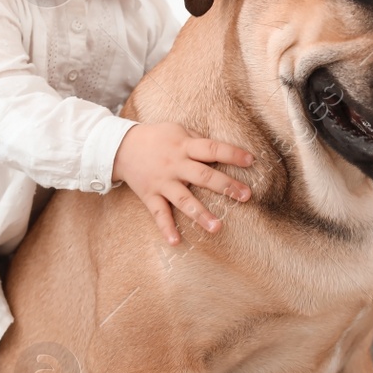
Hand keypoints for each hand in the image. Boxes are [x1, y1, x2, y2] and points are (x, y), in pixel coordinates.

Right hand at [112, 122, 254, 245]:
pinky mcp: (150, 195)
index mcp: (184, 146)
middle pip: (203, 176)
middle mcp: (175, 165)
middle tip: (246, 196)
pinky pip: (159, 214)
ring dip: (200, 214)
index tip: (251, 161)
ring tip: (217, 227)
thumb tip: (223, 151)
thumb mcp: (178, 131)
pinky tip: (176, 242)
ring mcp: (162, 182)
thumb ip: (198, 141)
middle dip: (226, 186)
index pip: (212, 149)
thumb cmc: (157, 138)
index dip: (232, 154)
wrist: (120, 146)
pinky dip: (166, 228)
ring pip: (184, 200)